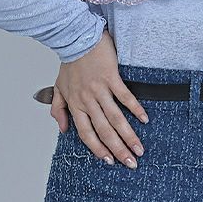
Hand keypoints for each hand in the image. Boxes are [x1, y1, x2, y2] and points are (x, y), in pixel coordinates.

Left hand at [51, 28, 149, 168]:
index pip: (86, 134)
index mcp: (75, 105)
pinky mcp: (111, 78)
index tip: (109, 161)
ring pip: (115, 118)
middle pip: (104, 130)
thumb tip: (62, 129)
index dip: (97, 149)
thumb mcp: (58, 87)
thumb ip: (58, 110)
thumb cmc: (70, 62)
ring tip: (139, 149)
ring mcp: (100, 90)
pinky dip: (135, 109)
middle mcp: (87, 100)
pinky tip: (144, 119)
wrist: (76, 38)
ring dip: (128, 135)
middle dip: (118, 150)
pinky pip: (124, 97)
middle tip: (131, 163)